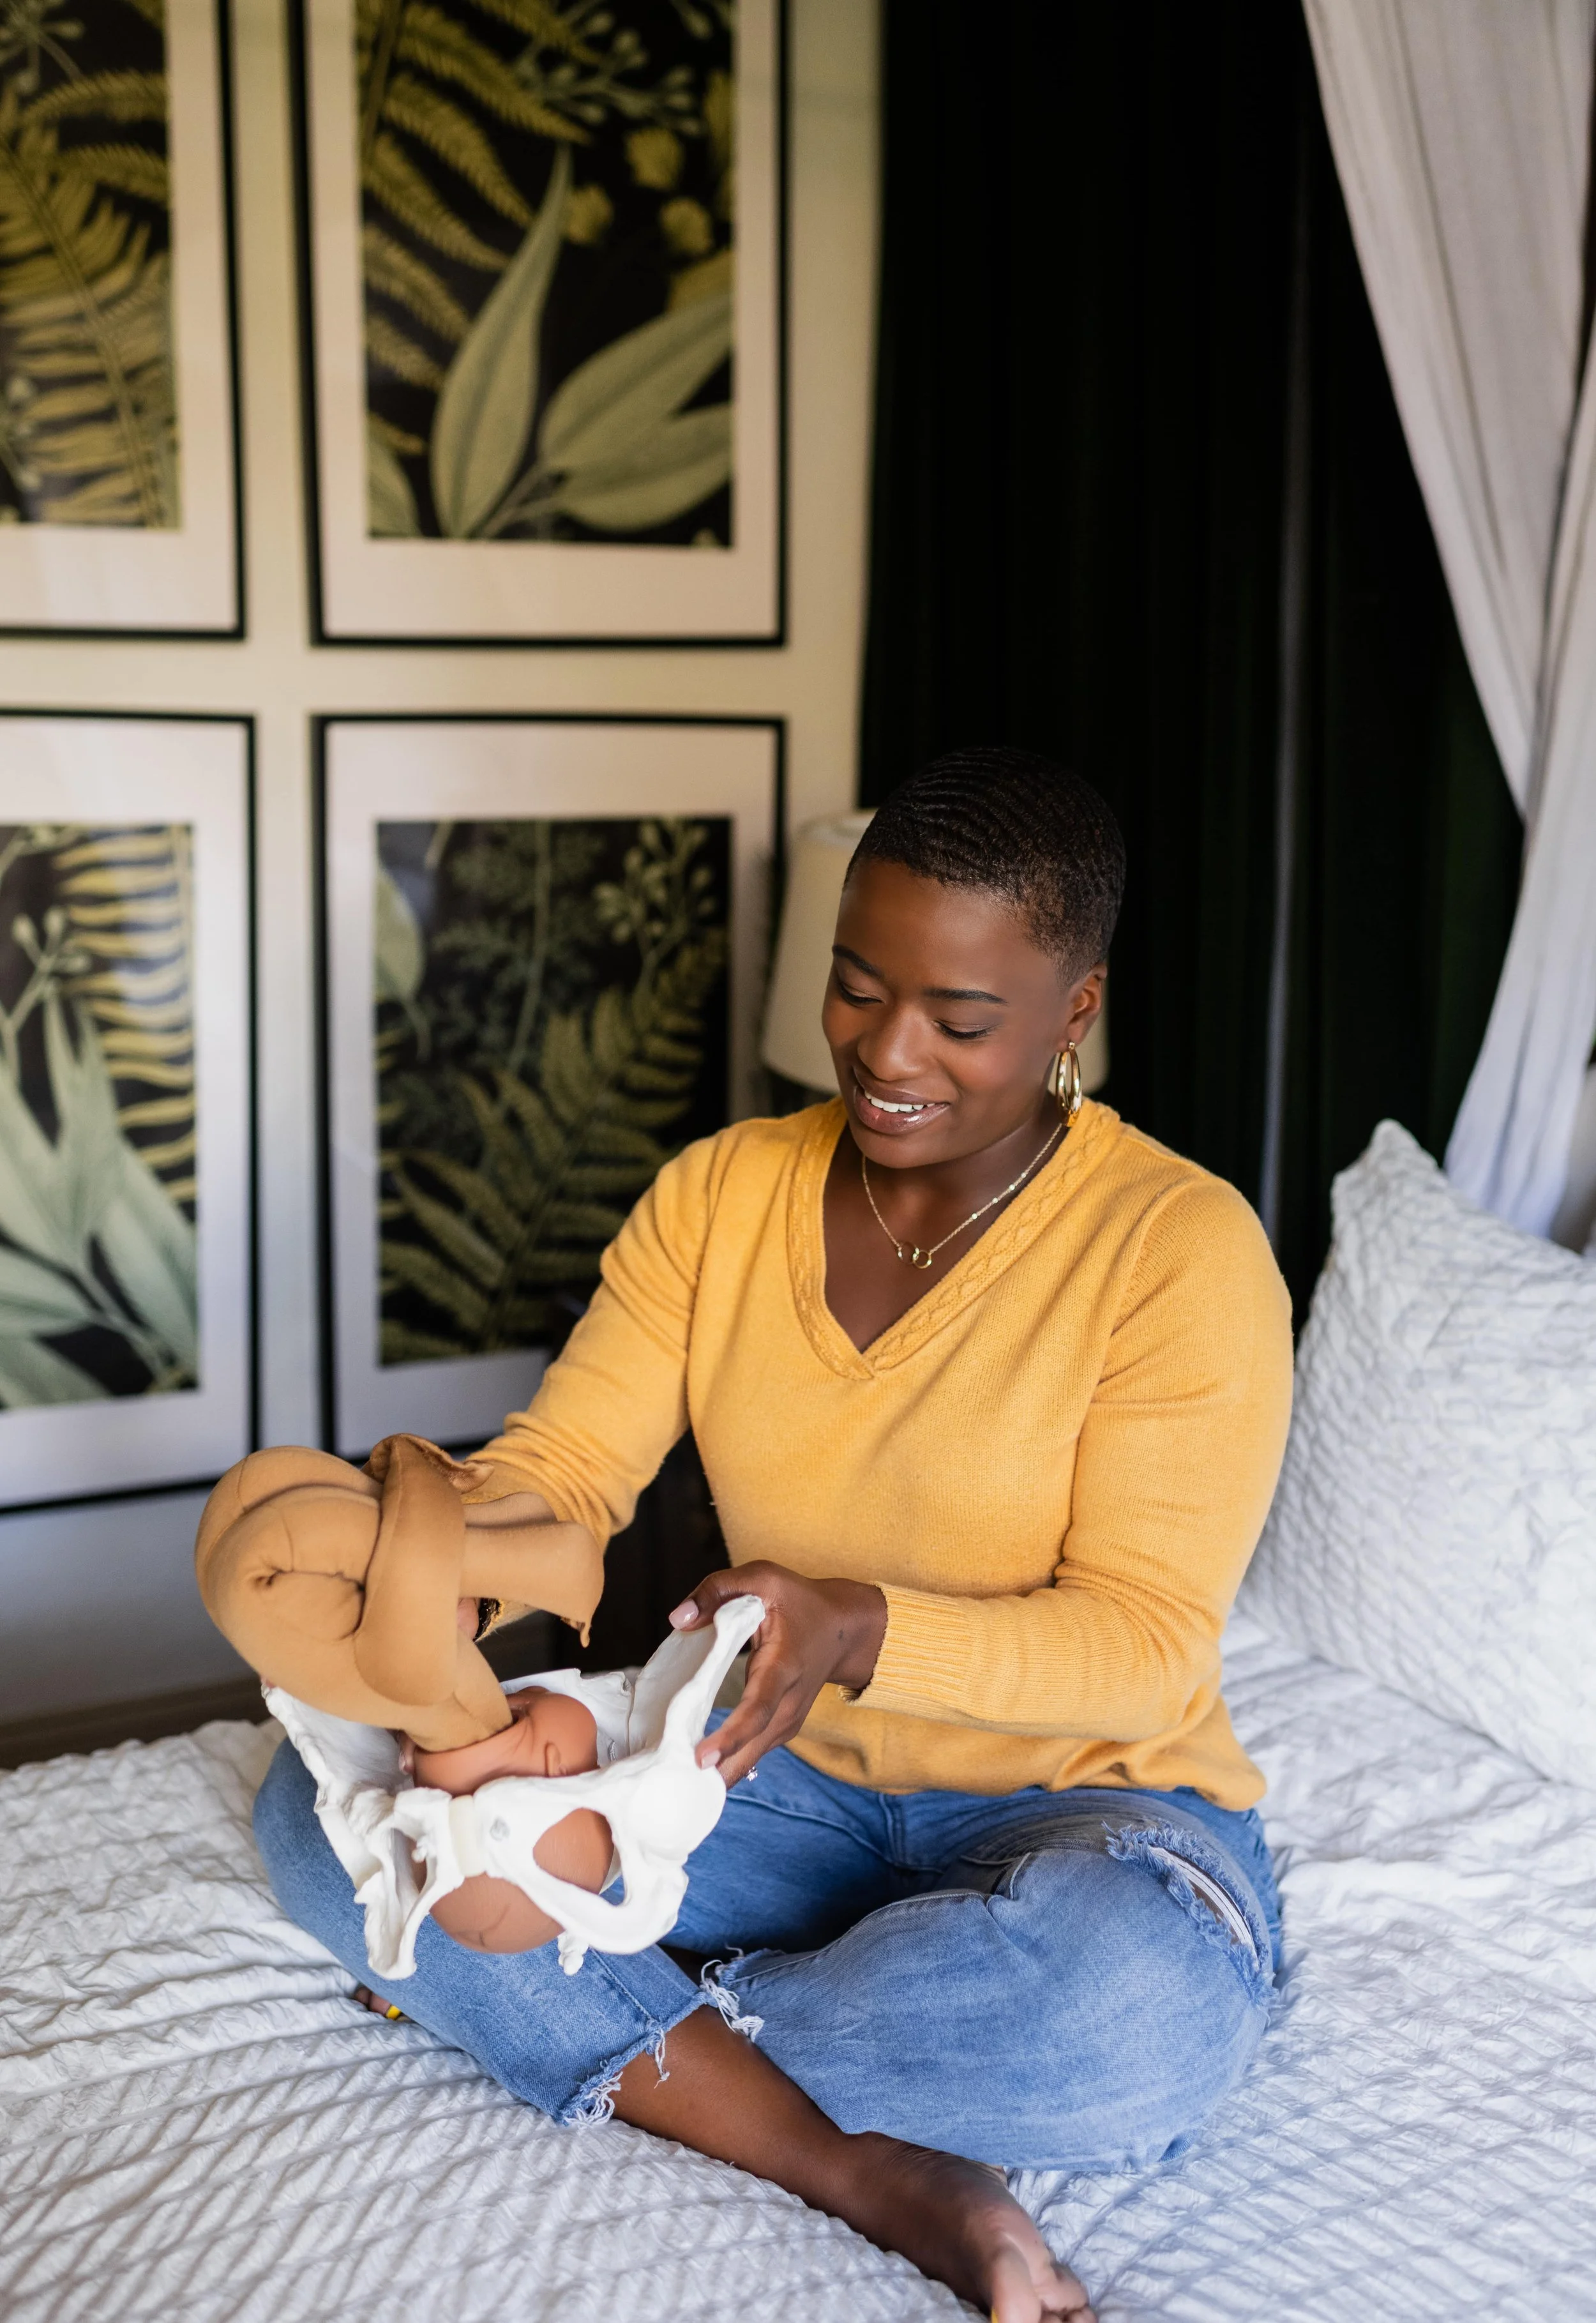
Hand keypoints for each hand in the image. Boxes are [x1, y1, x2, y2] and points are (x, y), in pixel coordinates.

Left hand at [669, 1562, 886, 1785]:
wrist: (844, 1629)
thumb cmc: (800, 1602)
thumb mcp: (763, 1578)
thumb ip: (718, 1590)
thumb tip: (679, 1619)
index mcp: (782, 1667)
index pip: (758, 1708)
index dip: (731, 1735)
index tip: (701, 1758)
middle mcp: (789, 1702)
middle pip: (753, 1747)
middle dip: (717, 1772)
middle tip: (673, 1788)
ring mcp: (788, 1720)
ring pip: (752, 1758)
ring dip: (718, 1776)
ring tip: (676, 1790)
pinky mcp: (781, 1728)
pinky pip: (752, 1754)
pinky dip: (727, 1767)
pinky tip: (695, 1779)